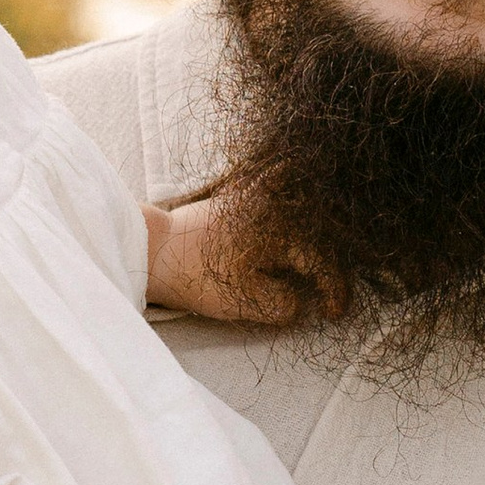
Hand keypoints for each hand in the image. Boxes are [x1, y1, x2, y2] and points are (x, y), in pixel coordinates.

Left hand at [143, 195, 342, 327]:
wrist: (149, 248)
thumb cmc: (196, 274)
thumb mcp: (245, 299)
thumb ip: (283, 304)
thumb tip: (301, 302)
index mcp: (282, 231)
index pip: (321, 264)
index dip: (334, 291)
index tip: (335, 315)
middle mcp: (275, 208)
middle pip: (317, 235)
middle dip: (332, 265)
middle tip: (334, 295)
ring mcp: (255, 199)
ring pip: (300, 210)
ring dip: (317, 232)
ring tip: (324, 256)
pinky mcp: (235, 200)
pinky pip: (272, 188)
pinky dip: (285, 183)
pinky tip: (292, 169)